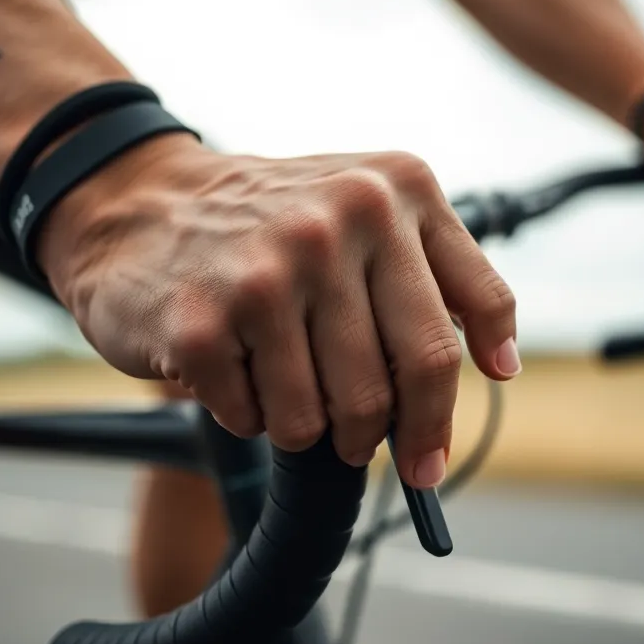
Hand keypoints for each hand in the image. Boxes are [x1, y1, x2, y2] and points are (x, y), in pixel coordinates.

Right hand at [36, 135, 519, 487]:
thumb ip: (444, 276)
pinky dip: (246, 413)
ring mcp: (271, 270)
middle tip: (357, 445)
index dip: (448, 409)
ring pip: (324, 418)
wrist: (141, 201)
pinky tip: (231, 367)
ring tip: (277, 378)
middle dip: (384, 437)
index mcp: (399, 190)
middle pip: (400, 383)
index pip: (459, 326)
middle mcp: (342, 219)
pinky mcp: (204, 319)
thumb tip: (501, 365)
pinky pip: (255, 419)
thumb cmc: (273, 224)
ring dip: (302, 423)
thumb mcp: (373, 211)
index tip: (432, 454)